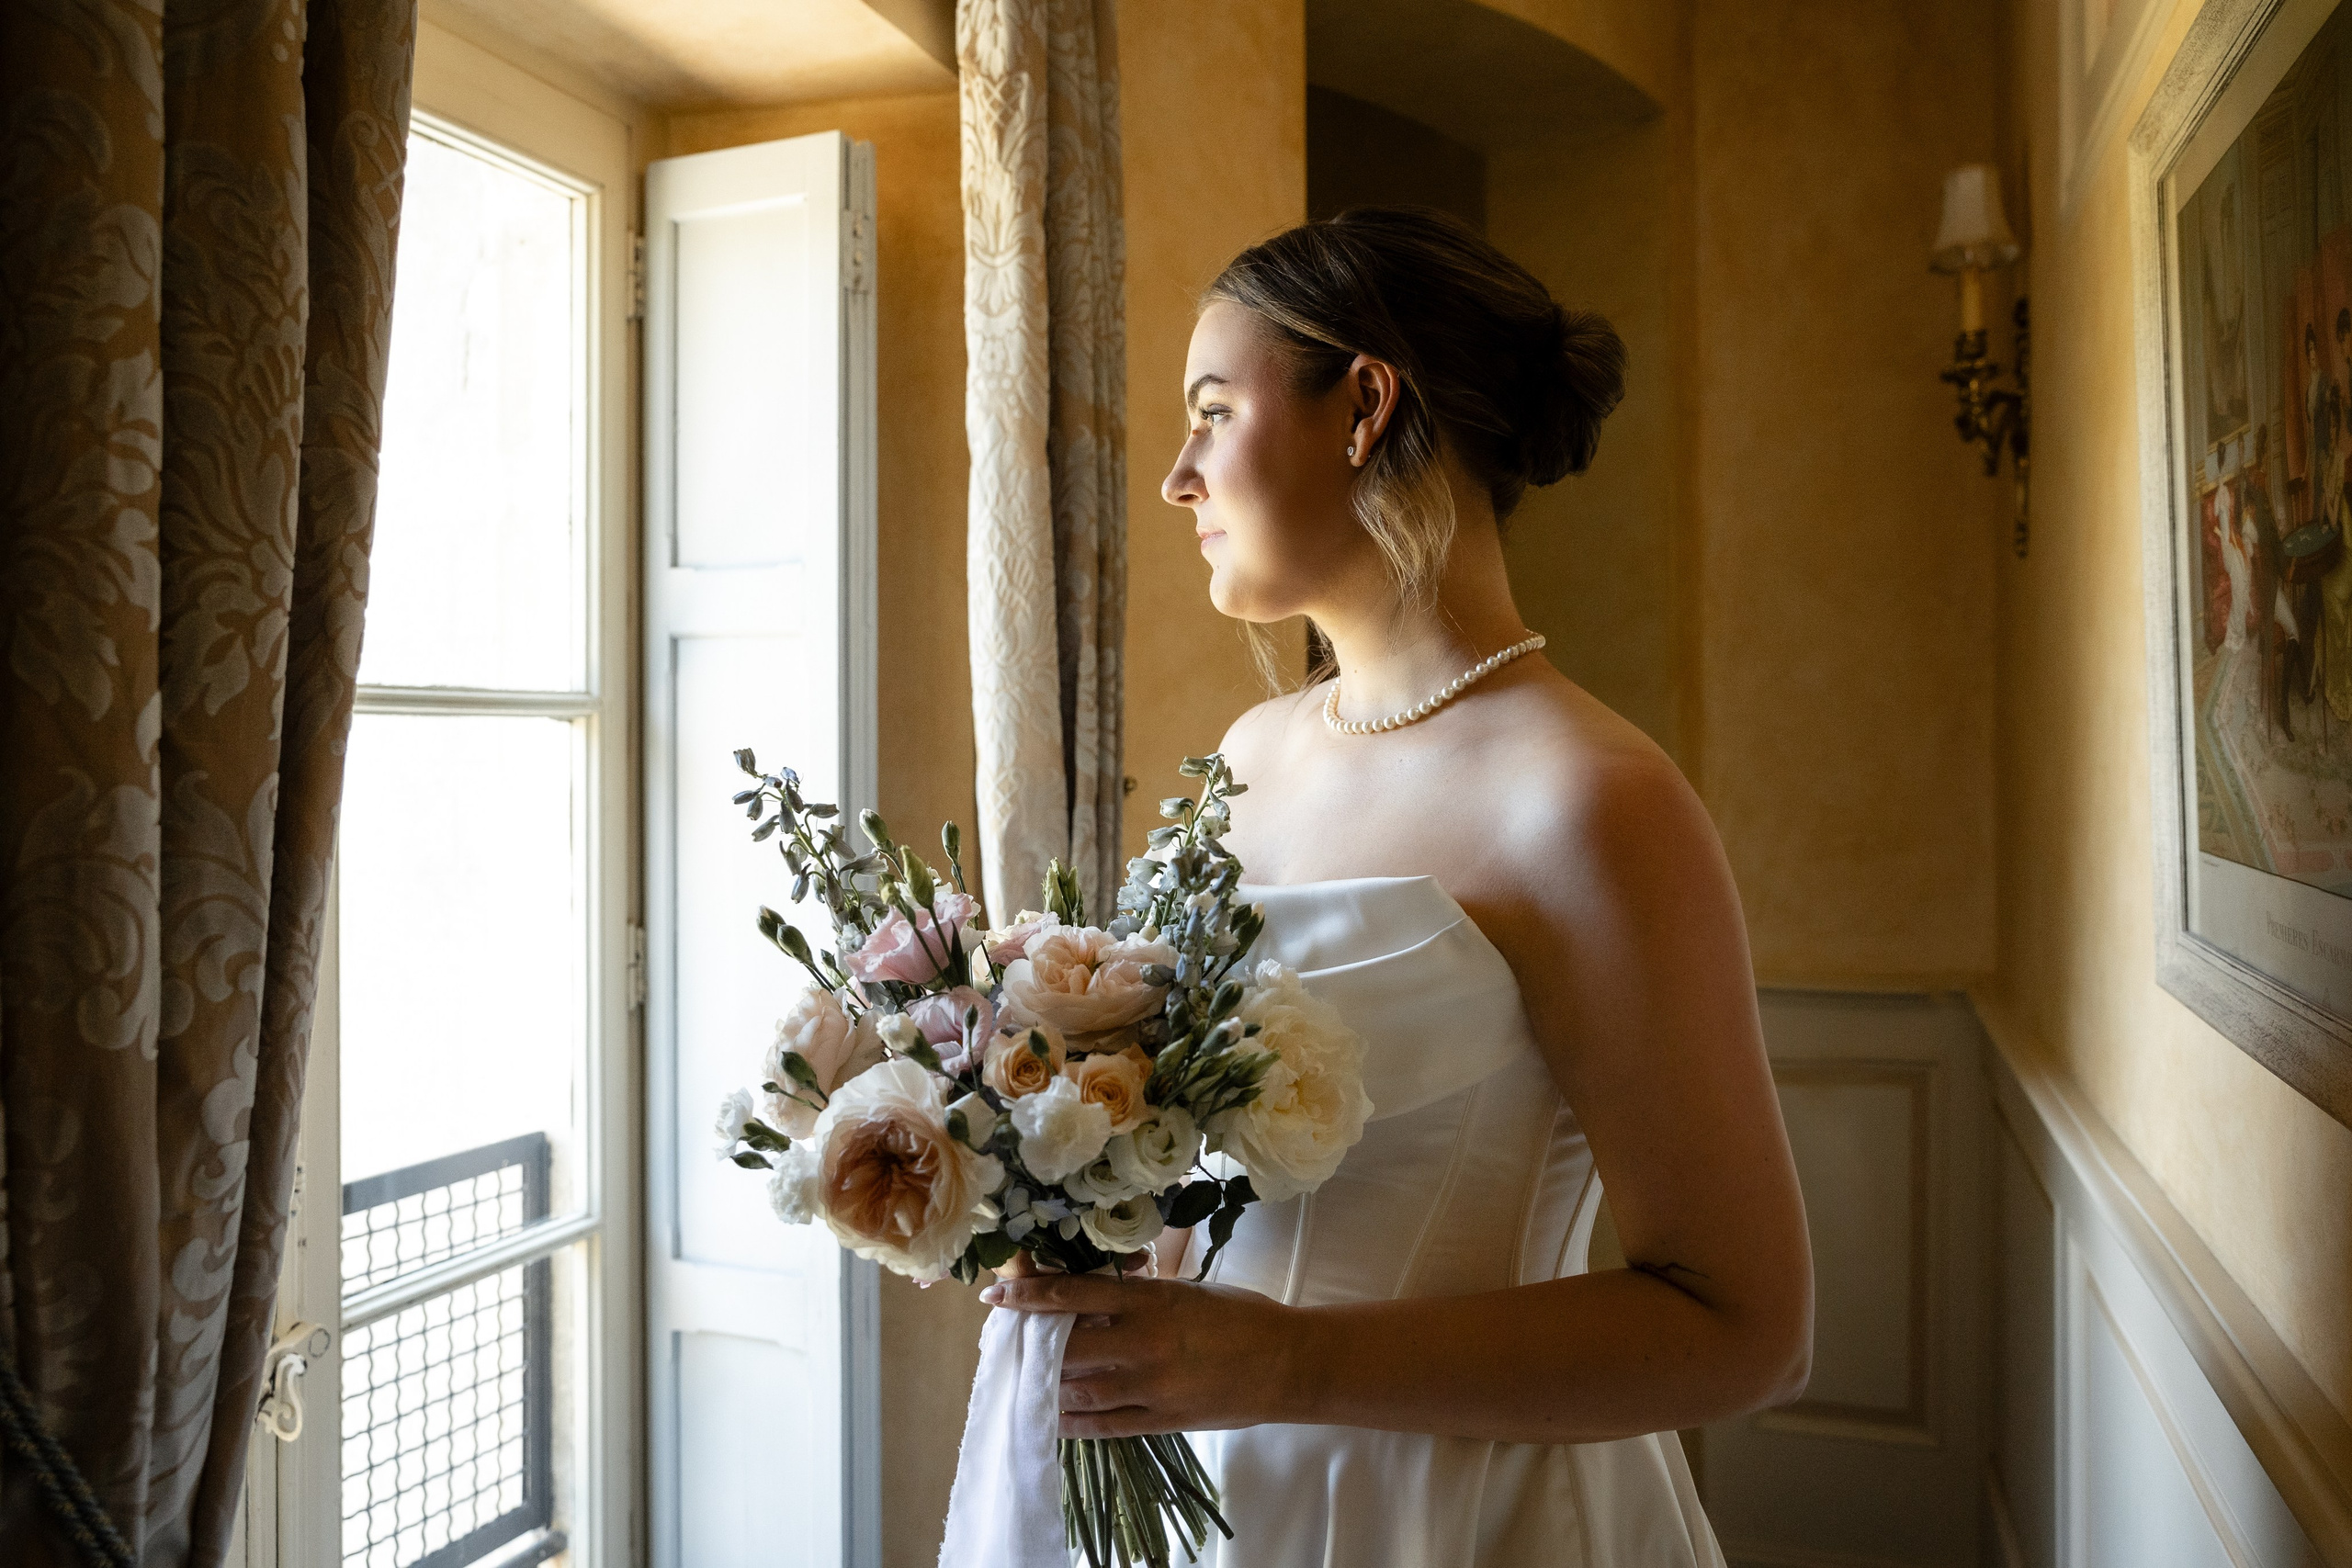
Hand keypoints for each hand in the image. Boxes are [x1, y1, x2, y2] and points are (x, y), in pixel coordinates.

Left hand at [979, 1268, 1303, 1437]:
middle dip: (1030, 1345)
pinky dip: (1073, 1422)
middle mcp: (1145, 1342)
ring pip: (1079, 1390)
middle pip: (1067, 1347)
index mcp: (1152, 1300)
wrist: (1287, 1363)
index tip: (997, 1294)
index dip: (1030, 1295)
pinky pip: (1105, 1425)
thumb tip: (1085, 1299)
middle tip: (1007, 1340)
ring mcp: (1152, 1386)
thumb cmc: (1240, 1316)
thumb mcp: (1185, 1290)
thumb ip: (1137, 1295)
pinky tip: (1053, 1418)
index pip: (1074, 1294)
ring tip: (1023, 1379)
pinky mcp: (1162, 1420)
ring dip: (1046, 1386)